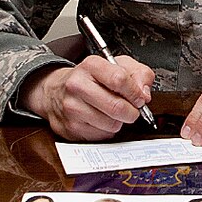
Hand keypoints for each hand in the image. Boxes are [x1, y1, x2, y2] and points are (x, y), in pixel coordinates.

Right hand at [21, 54, 154, 140]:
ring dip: (118, 122)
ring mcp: (71, 108)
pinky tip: (100, 120)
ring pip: (111, 124)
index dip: (135, 92)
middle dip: (131, 112)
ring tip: (113, 113)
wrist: (56, 91)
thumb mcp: (118, 65)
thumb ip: (139, 74)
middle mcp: (77, 85)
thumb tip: (144, 93)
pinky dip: (106, 131)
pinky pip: (101, 136)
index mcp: (91, 66)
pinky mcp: (70, 127)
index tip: (140, 98)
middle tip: (132, 110)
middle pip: (116, 106)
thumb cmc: (91, 79)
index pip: (120, 80)